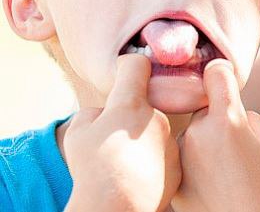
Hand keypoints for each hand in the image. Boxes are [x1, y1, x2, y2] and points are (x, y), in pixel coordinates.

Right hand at [63, 54, 180, 211]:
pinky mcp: (178, 163)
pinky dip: (152, 161)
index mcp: (130, 104)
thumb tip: (105, 113)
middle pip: (144, 106)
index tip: (125, 71)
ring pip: (153, 132)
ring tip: (123, 163)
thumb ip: (95, 112)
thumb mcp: (78, 131)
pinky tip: (137, 176)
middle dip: (130, 116)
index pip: (137, 65)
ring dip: (141, 141)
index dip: (128, 66)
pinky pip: (163, 154)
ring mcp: (170, 141)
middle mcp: (157, 116)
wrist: (116, 206)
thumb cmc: (92, 169)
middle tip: (112, 138)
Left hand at [172, 59, 259, 211]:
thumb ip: (248, 117)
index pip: (216, 73)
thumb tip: (231, 109)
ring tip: (221, 170)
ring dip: (202, 143)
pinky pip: (183, 157)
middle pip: (204, 110)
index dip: (221, 72)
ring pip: (192, 134)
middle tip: (231, 145)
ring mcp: (181, 154)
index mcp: (227, 118)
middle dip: (215, 119)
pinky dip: (193, 164)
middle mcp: (199, 131)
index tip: (221, 76)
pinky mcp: (173, 174)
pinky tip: (209, 182)